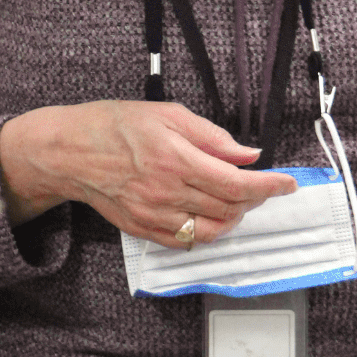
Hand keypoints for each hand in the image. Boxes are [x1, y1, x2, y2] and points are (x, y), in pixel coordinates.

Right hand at [0, 100, 295, 249]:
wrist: (69, 152)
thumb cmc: (114, 126)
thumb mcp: (167, 115)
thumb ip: (211, 136)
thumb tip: (248, 153)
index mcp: (175, 159)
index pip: (237, 183)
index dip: (269, 186)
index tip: (287, 183)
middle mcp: (166, 192)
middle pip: (229, 208)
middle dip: (254, 199)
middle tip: (259, 185)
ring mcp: (154, 216)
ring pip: (212, 230)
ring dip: (233, 218)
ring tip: (234, 200)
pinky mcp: (143, 230)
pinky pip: (187, 242)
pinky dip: (206, 231)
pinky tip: (208, 214)